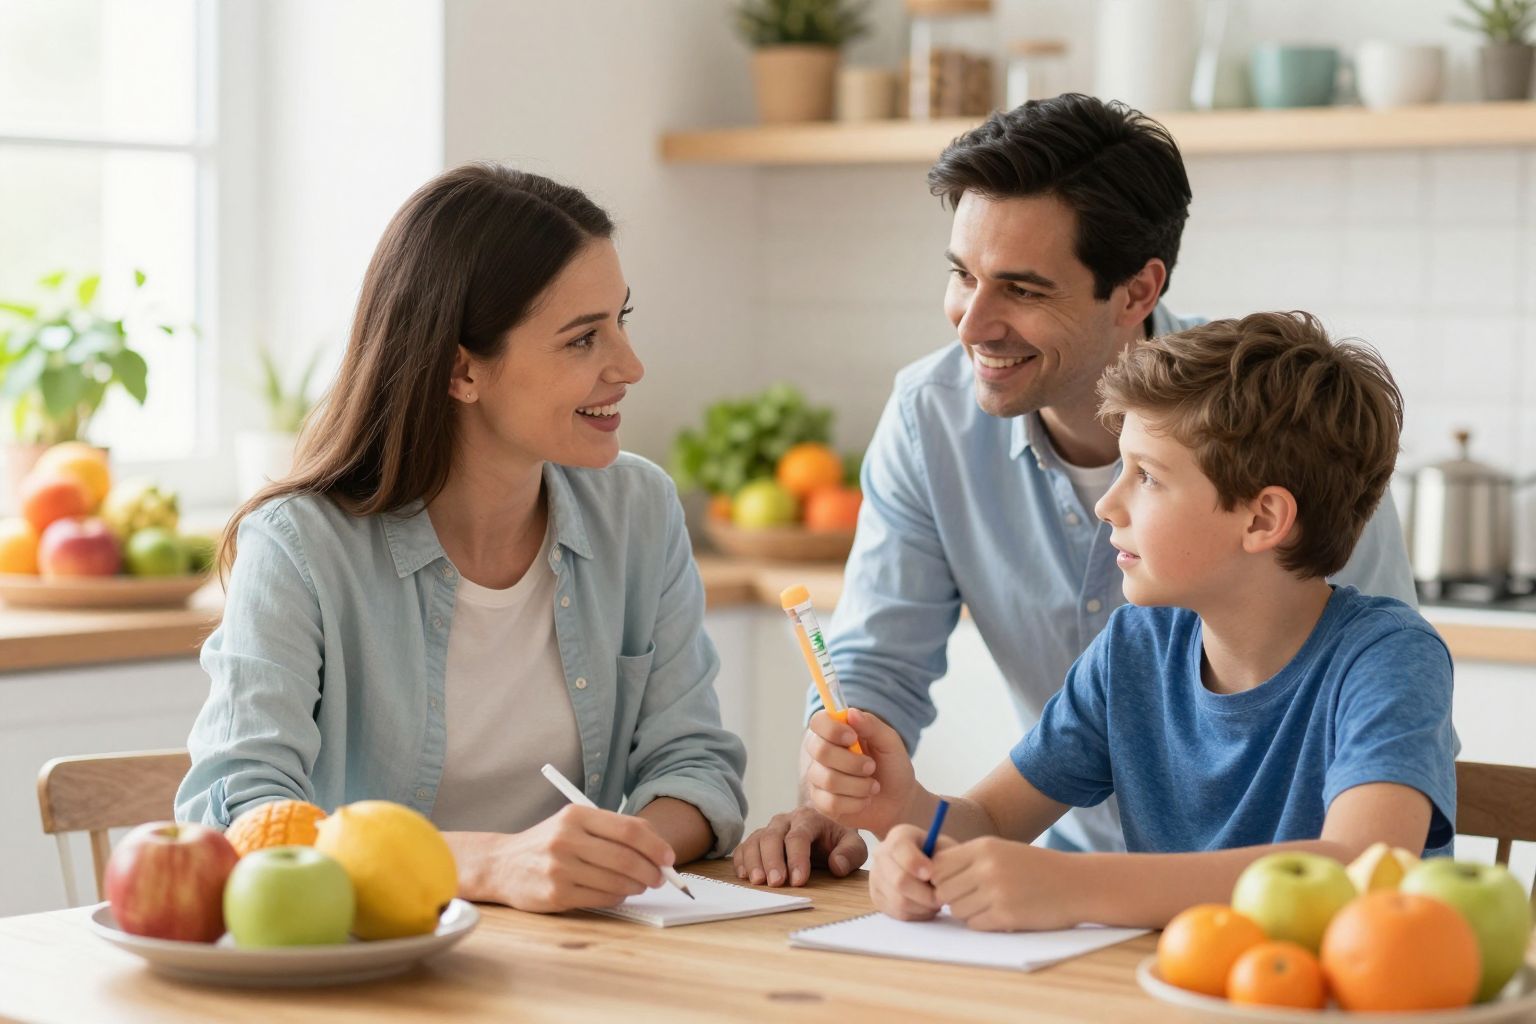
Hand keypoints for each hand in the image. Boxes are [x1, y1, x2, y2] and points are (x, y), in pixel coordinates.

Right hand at [493, 805, 675, 912]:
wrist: (502, 864)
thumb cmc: (548, 843)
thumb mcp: (575, 823)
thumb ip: (612, 830)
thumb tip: (658, 848)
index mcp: (576, 815)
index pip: (629, 829)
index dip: (655, 845)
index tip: (669, 857)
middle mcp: (566, 839)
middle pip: (626, 858)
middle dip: (651, 871)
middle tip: (660, 877)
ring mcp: (560, 868)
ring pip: (617, 881)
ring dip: (637, 886)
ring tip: (640, 884)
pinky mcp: (556, 894)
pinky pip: (601, 898)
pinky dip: (618, 897)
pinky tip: (618, 892)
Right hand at [732, 805, 867, 886]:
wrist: (827, 832)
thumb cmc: (839, 841)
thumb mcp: (854, 846)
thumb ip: (850, 854)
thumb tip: (837, 866)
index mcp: (809, 818)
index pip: (799, 836)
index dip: (797, 858)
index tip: (798, 881)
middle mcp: (786, 820)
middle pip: (773, 837)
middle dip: (772, 860)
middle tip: (776, 883)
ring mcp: (770, 829)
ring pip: (756, 840)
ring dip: (754, 861)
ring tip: (758, 881)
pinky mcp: (759, 839)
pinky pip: (745, 846)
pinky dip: (742, 860)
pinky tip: (744, 875)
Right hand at [802, 707, 919, 836]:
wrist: (898, 801)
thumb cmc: (892, 767)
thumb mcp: (890, 743)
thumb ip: (872, 726)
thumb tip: (851, 713)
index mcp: (836, 732)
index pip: (818, 722)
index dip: (832, 729)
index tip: (852, 737)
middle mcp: (822, 753)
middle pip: (820, 751)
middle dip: (851, 762)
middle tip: (871, 766)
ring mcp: (818, 779)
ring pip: (828, 779)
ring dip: (858, 785)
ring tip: (873, 786)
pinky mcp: (821, 803)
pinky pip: (830, 803)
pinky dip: (855, 802)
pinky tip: (864, 800)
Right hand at [868, 823, 950, 920]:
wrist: (930, 867)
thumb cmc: (941, 856)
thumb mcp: (947, 849)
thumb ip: (944, 858)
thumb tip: (933, 874)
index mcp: (899, 835)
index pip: (899, 848)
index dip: (915, 863)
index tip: (931, 874)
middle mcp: (881, 853)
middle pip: (899, 880)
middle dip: (926, 894)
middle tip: (942, 897)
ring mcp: (876, 876)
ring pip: (899, 901)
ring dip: (923, 907)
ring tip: (936, 902)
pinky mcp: (876, 897)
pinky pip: (897, 913)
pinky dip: (916, 914)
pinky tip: (926, 906)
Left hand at [930, 837, 1084, 930]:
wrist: (1076, 883)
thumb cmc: (1035, 867)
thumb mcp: (1001, 851)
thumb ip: (969, 859)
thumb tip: (931, 873)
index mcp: (983, 847)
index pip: (938, 865)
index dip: (939, 878)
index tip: (951, 883)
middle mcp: (986, 868)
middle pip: (942, 889)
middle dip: (950, 897)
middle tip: (969, 898)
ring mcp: (996, 893)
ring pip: (956, 909)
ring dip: (966, 911)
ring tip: (987, 905)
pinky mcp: (1006, 916)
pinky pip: (975, 924)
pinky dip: (982, 923)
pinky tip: (999, 915)